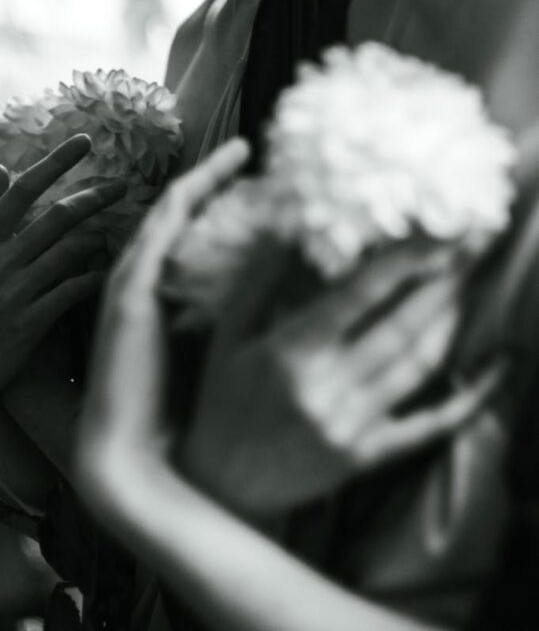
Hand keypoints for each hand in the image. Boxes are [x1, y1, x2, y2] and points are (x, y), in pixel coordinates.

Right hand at [0, 135, 126, 428]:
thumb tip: (3, 170)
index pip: (24, 188)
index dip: (57, 161)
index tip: (85, 141)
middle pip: (57, 216)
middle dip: (94, 196)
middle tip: (122, 185)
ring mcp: (14, 291)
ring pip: (69, 251)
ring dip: (96, 238)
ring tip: (110, 233)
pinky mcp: (30, 322)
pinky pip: (72, 291)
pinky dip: (92, 276)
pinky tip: (105, 270)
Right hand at [75, 139, 250, 495]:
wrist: (128, 456)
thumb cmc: (168, 416)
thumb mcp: (201, 353)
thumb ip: (217, 316)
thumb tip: (274, 296)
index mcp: (151, 293)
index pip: (182, 229)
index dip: (211, 196)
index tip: (250, 174)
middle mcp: (137, 278)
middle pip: (175, 211)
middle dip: (209, 177)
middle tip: (245, 150)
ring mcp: (130, 280)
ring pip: (171, 211)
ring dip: (205, 177)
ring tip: (240, 152)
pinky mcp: (131, 289)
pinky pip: (164, 226)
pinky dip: (192, 194)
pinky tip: (223, 172)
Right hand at [179, 241, 502, 517]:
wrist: (221, 487)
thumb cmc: (221, 402)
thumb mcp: (227, 336)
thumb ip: (259, 281)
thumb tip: (289, 228)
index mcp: (290, 355)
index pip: (358, 297)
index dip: (402, 262)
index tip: (434, 234)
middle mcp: (327, 391)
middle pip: (399, 328)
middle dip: (440, 282)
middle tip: (470, 244)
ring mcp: (352, 427)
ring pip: (417, 367)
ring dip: (449, 320)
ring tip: (468, 283)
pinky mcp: (368, 456)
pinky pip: (427, 426)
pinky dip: (466, 400)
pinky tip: (495, 372)